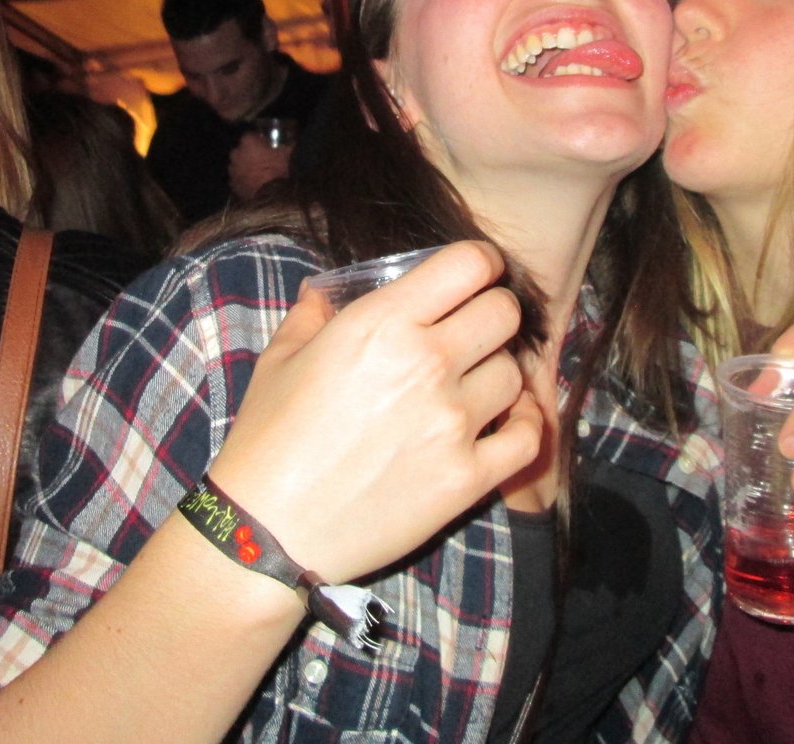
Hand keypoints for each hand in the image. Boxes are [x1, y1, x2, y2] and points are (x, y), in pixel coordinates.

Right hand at [206, 241, 538, 580]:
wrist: (267, 531)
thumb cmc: (267, 440)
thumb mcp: (279, 360)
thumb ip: (312, 315)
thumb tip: (324, 293)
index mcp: (382, 323)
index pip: (469, 265)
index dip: (480, 263)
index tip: (473, 276)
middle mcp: (427, 363)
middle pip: (503, 313)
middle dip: (491, 314)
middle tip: (472, 332)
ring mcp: (453, 423)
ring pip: (515, 373)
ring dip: (497, 373)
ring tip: (470, 386)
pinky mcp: (467, 478)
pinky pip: (526, 436)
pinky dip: (524, 425)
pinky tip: (504, 423)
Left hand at [229, 132, 292, 199]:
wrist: (270, 195)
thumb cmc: (278, 170)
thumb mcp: (287, 153)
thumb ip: (284, 144)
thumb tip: (288, 142)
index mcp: (248, 141)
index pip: (251, 135)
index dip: (259, 140)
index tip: (266, 145)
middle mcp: (236, 152)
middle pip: (242, 149)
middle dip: (250, 153)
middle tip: (262, 159)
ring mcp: (232, 168)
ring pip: (238, 164)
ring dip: (245, 166)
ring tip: (258, 173)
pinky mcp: (232, 183)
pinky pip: (237, 177)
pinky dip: (243, 179)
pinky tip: (253, 183)